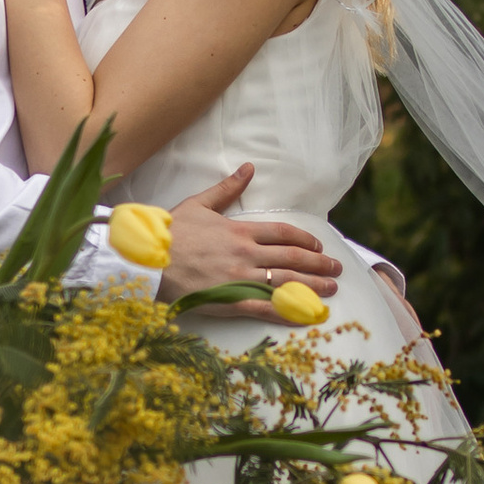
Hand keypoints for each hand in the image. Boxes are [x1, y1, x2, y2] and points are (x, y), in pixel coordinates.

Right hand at [158, 166, 344, 313]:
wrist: (146, 260)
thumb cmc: (169, 232)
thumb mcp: (199, 204)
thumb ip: (227, 188)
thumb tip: (249, 167)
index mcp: (239, 230)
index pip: (284, 234)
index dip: (306, 240)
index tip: (319, 246)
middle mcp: (245, 254)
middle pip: (293, 258)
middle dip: (320, 264)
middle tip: (338, 269)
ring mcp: (239, 278)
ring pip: (286, 281)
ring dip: (314, 286)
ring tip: (332, 290)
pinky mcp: (230, 301)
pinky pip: (266, 307)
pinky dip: (289, 311)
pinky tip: (307, 315)